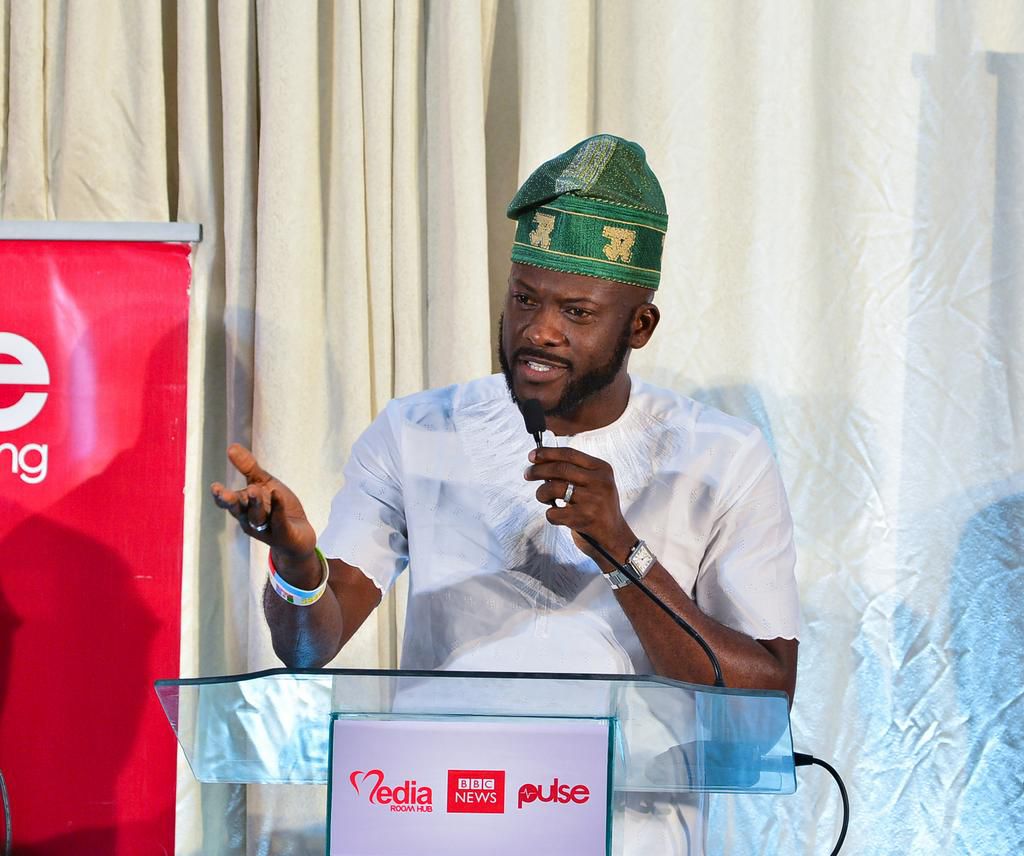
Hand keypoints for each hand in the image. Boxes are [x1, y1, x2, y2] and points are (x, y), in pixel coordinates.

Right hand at [210, 443, 316, 561]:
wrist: (299, 534)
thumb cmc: (276, 508)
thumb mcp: (263, 484)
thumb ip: (248, 468)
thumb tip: (231, 446)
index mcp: (243, 507)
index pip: (228, 503)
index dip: (220, 496)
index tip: (215, 487)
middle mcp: (250, 519)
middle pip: (239, 510)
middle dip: (232, 502)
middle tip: (225, 494)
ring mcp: (266, 528)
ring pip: (257, 516)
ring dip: (254, 503)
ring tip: (254, 489)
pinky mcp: (282, 533)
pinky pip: (278, 520)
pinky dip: (278, 507)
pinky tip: (278, 495)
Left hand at [524, 446, 636, 567]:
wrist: (614, 536)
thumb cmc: (597, 507)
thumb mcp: (594, 483)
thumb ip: (573, 471)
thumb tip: (540, 460)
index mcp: (602, 469)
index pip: (570, 454)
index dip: (548, 453)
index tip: (532, 455)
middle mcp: (600, 482)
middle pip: (560, 469)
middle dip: (539, 470)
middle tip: (528, 474)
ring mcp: (593, 500)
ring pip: (554, 488)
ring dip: (541, 493)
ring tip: (542, 497)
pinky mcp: (585, 519)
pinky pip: (554, 512)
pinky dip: (549, 514)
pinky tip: (555, 515)